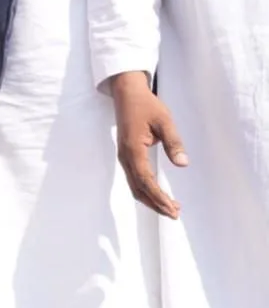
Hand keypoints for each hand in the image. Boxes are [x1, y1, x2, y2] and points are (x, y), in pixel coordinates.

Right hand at [111, 70, 186, 217]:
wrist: (127, 93)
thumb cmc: (146, 105)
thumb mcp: (164, 120)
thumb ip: (174, 142)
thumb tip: (183, 164)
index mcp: (133, 149)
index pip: (145, 180)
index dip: (158, 196)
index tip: (173, 208)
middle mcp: (126, 157)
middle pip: (138, 189)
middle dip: (155, 204)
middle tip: (174, 214)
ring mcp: (124, 157)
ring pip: (135, 186)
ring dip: (150, 199)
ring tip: (169, 208)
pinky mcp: (127, 155)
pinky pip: (134, 179)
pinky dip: (145, 190)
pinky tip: (158, 193)